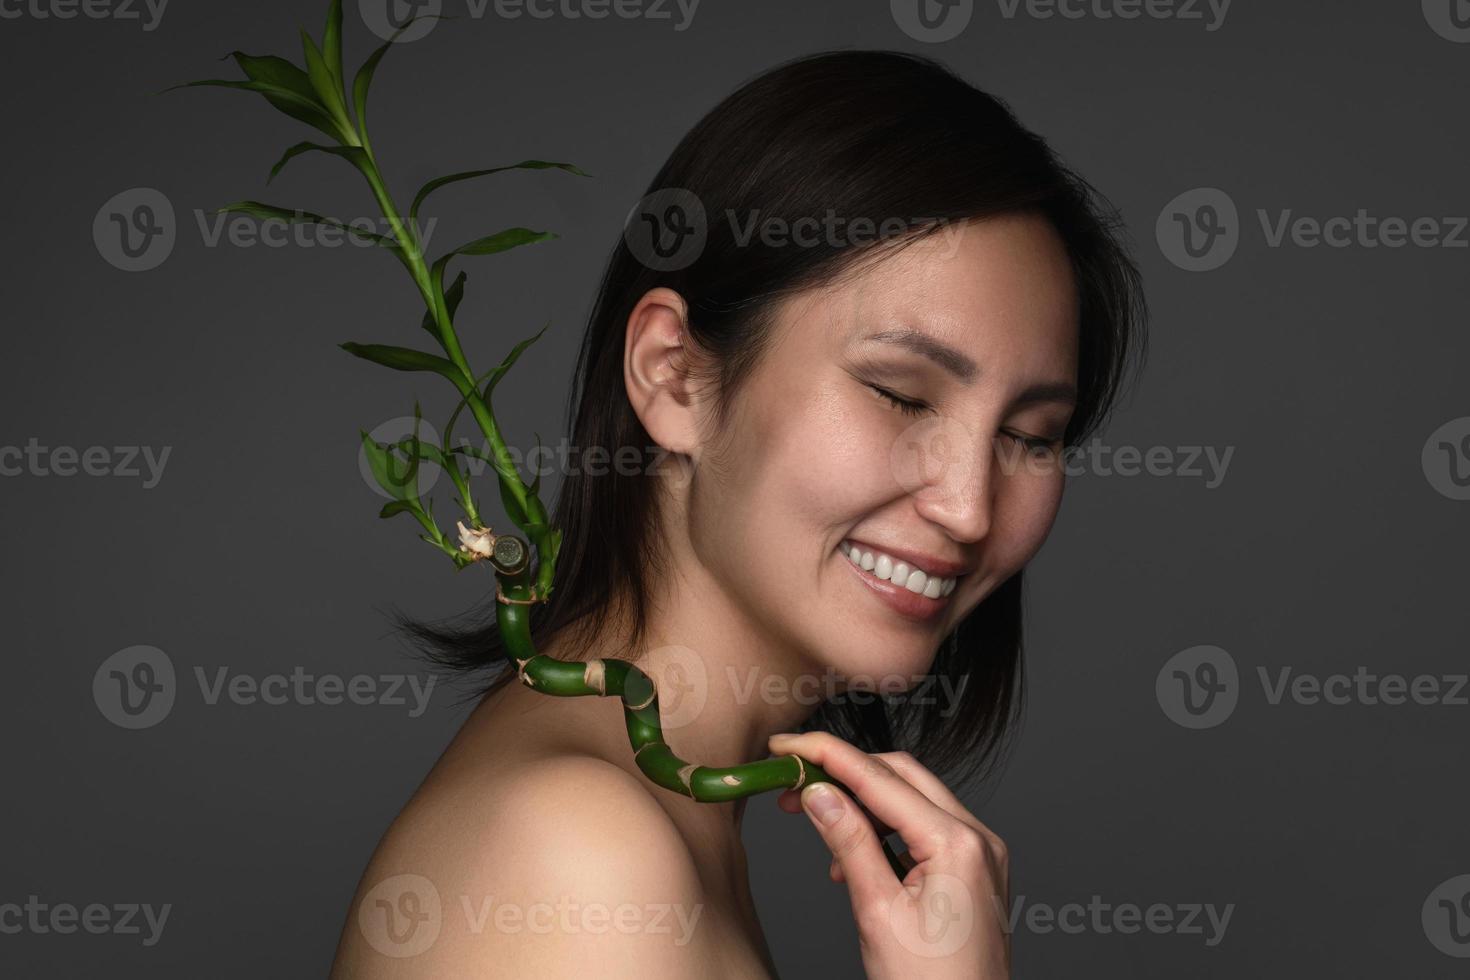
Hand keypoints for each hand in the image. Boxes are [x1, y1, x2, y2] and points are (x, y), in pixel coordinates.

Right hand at [769, 731, 1009, 979]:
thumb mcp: (877, 912)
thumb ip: (848, 843)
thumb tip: (818, 794)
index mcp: (957, 844)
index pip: (881, 779)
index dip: (828, 756)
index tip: (789, 747)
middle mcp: (977, 838)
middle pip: (901, 776)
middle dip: (846, 774)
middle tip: (795, 783)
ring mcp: (980, 853)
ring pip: (913, 799)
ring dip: (864, 805)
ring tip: (823, 831)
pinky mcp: (973, 870)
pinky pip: (925, 829)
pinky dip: (887, 832)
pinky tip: (856, 860)